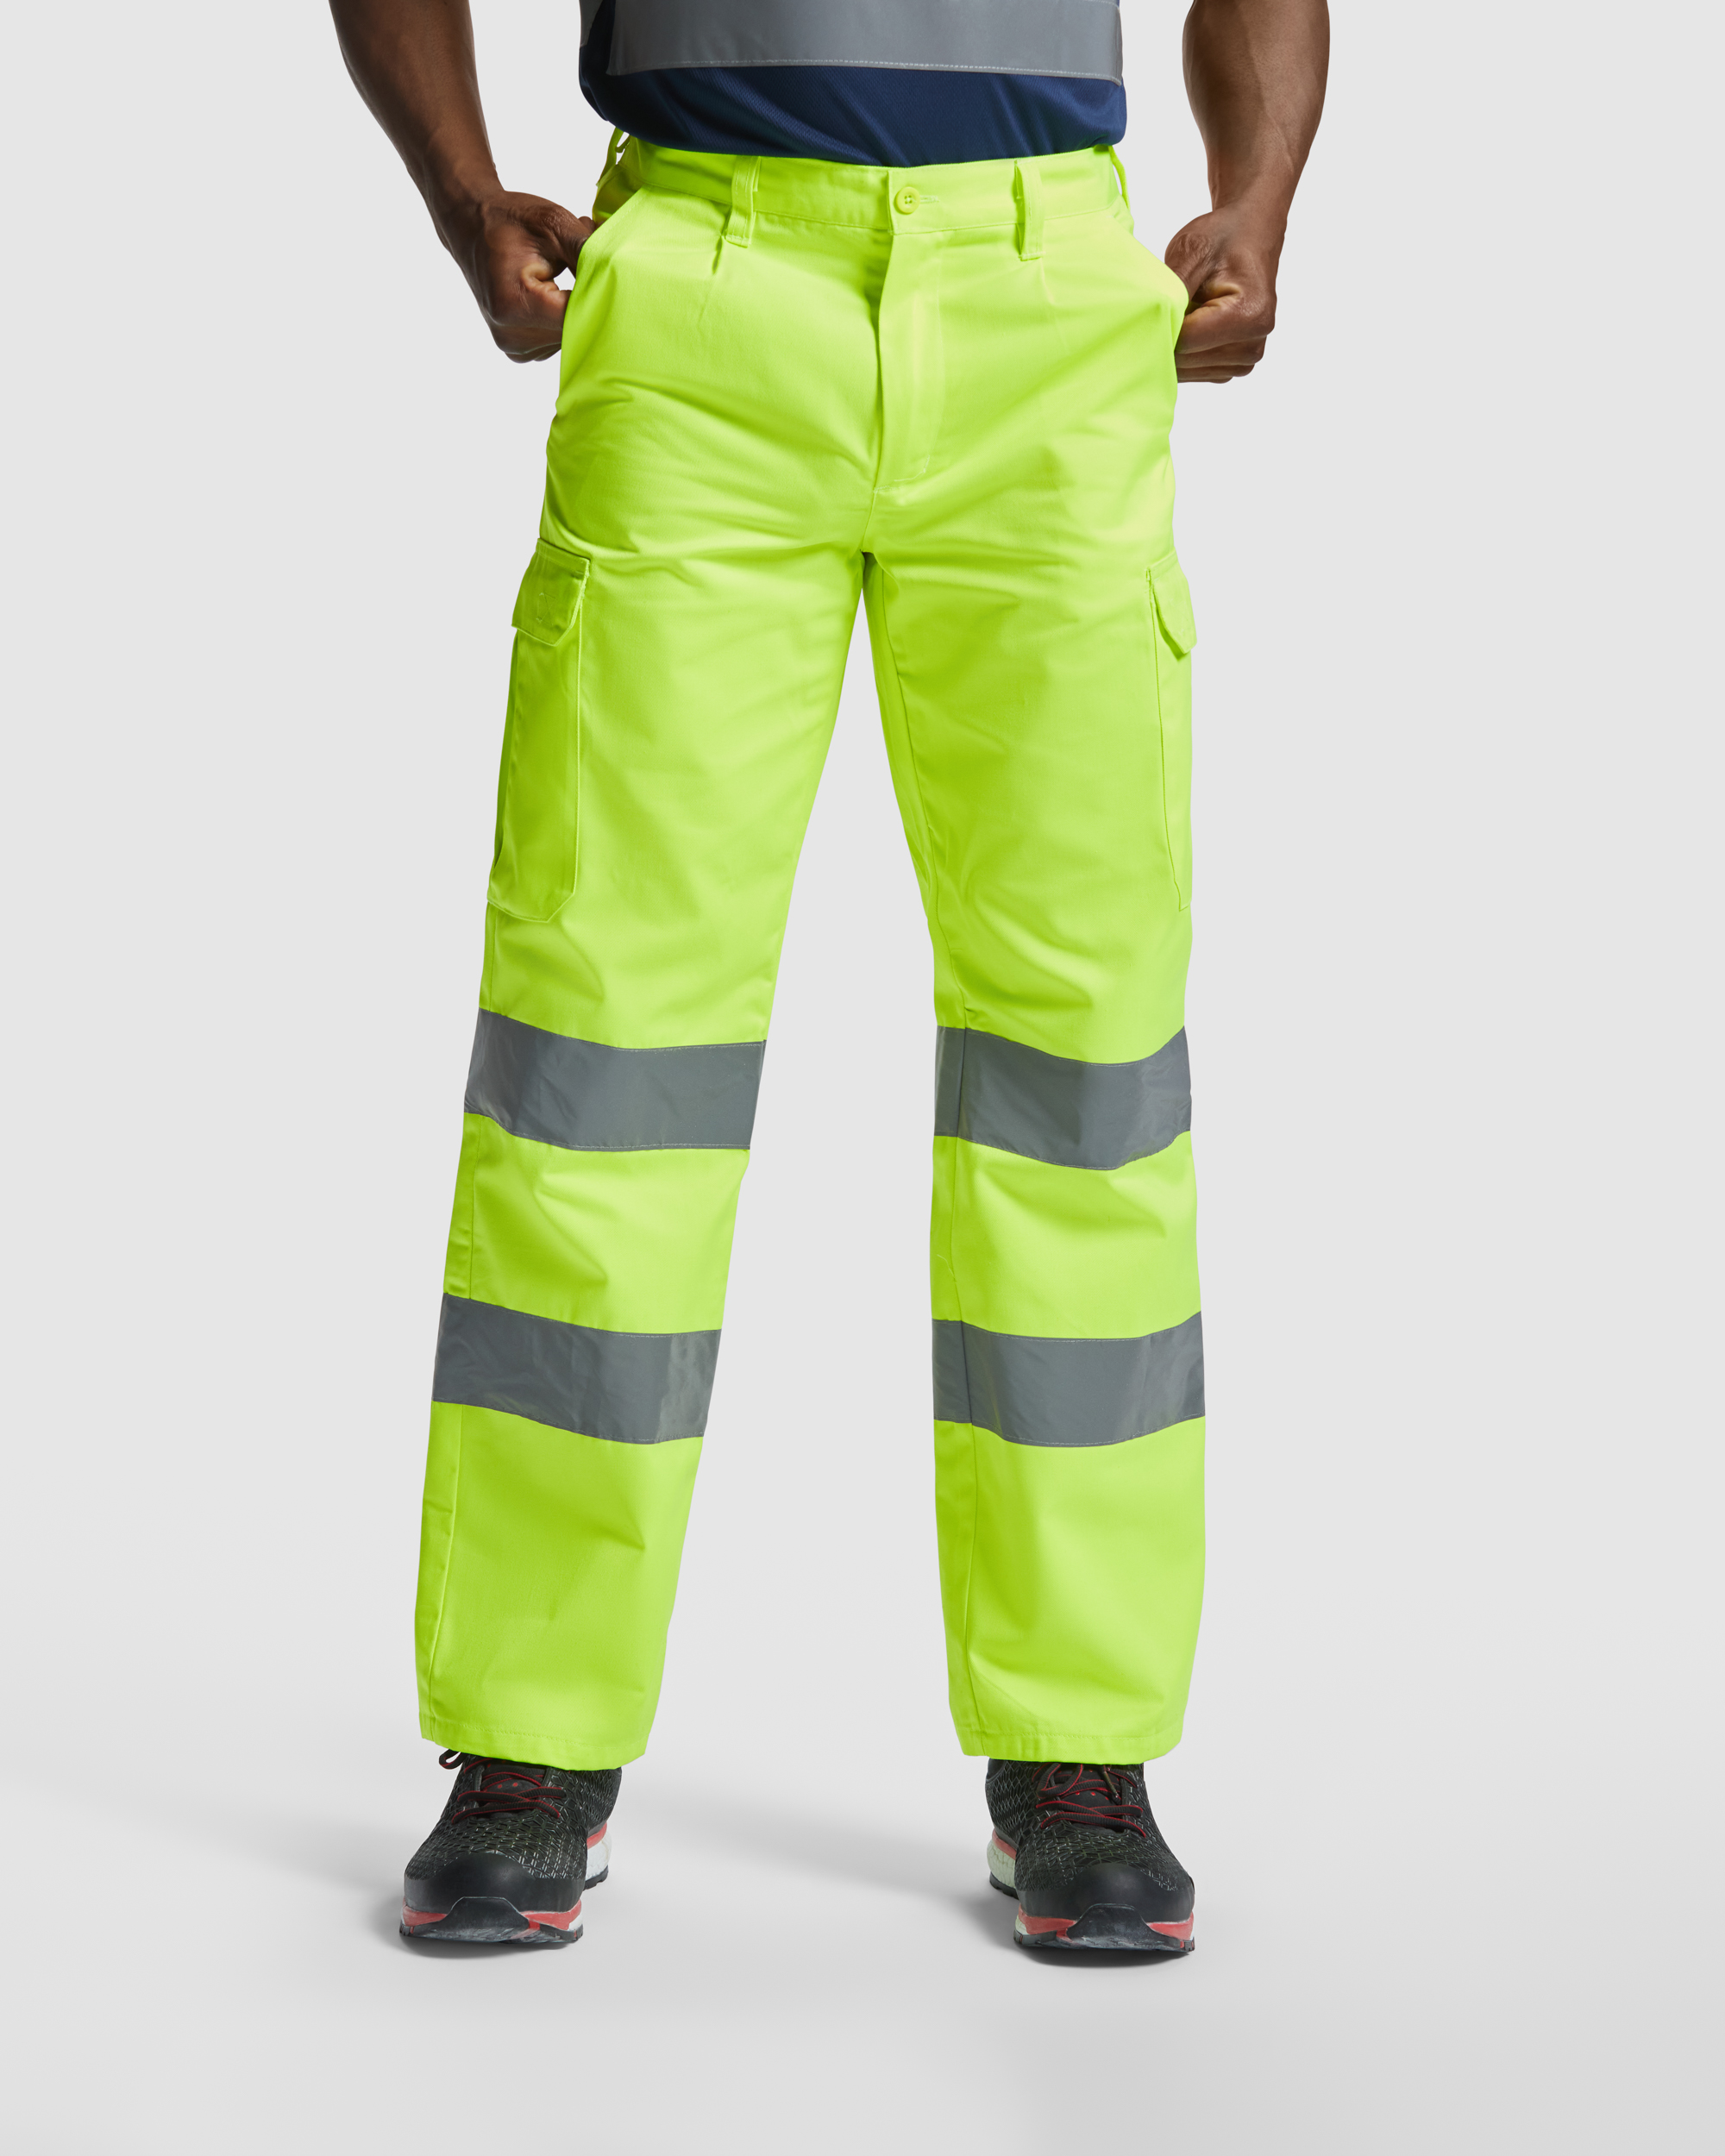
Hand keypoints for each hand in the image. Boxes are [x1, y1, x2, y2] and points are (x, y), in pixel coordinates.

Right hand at [443, 191, 594, 362]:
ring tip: (559, 276)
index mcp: (516, 304)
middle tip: (578, 265)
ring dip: (574, 310)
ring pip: (570, 338)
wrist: (471, 226)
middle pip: (575, 331)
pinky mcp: (519, 352)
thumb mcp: (554, 224)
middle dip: (587, 300)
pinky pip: (557, 342)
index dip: (600, 298)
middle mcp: (512, 335)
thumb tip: (625, 272)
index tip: (611, 279)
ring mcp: (515, 348)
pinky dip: (561, 320)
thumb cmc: (511, 222)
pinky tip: (551, 295)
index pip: (578, 316)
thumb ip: (589, 251)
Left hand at [1164, 208, 1283, 383]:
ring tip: (1189, 308)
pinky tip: (1193, 323)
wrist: (1250, 234)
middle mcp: (1253, 343)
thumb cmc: (1223, 239)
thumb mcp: (1192, 250)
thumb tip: (1145, 325)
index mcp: (1249, 315)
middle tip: (1169, 301)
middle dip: (1167, 334)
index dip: (1159, 324)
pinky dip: (1185, 350)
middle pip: (1186, 360)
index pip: (1185, 342)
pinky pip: (1195, 370)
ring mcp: (1246, 358)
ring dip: (1176, 342)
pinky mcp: (1236, 365)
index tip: (1149, 305)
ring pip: (1187, 369)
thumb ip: (1171, 291)